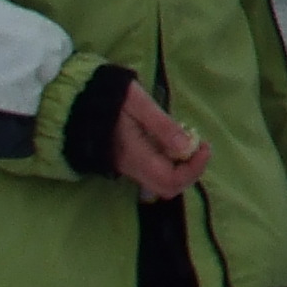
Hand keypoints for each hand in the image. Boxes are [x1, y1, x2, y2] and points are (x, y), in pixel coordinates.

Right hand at [112, 84, 209, 200]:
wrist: (81, 102)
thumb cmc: (112, 99)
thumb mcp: (140, 104)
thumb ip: (163, 126)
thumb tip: (188, 147)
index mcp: (134, 155)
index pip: (170, 180)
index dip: (194, 169)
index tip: (205, 146)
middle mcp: (131, 168)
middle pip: (168, 188)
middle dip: (192, 171)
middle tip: (201, 146)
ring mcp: (129, 167)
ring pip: (162, 183)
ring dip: (184, 168)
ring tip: (190, 141)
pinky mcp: (129, 162)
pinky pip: (155, 173)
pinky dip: (173, 163)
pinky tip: (176, 142)